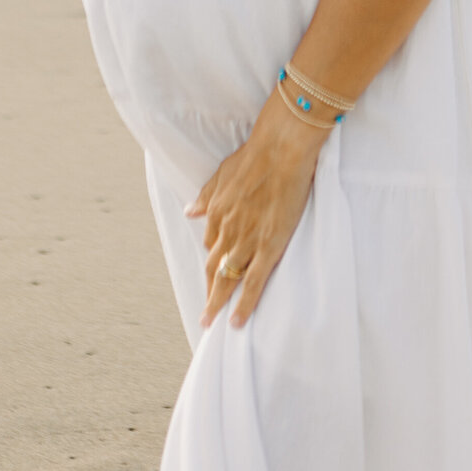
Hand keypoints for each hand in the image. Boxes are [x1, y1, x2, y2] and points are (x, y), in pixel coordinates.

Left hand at [186, 91, 326, 328]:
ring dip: (218, 302)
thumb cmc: (255, 155)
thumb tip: (190, 211)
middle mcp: (228, 230)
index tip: (214, 273)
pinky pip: (254, 282)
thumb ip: (207, 195)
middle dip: (209, 290)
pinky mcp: (268, 246)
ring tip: (213, 322)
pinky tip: (237, 321)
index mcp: (217, 212)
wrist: (280, 149)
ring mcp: (247, 240)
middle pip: (214, 267)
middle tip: (206, 313)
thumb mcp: (223, 173)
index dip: (212, 260)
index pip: (212, 244)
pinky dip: (244, 304)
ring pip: (228, 279)